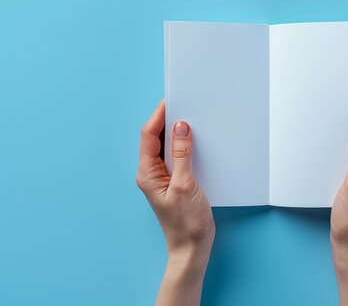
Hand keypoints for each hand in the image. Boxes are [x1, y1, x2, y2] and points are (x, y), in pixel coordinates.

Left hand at [136, 101, 214, 305]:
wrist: (192, 249)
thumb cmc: (186, 223)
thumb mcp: (186, 186)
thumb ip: (183, 155)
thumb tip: (181, 127)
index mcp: (148, 173)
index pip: (149, 136)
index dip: (158, 116)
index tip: (171, 100)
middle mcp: (152, 173)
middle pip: (155, 138)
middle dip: (168, 120)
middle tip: (184, 105)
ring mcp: (163, 177)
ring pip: (166, 147)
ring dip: (177, 133)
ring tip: (192, 119)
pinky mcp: (175, 181)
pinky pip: (177, 157)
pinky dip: (185, 146)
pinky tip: (196, 141)